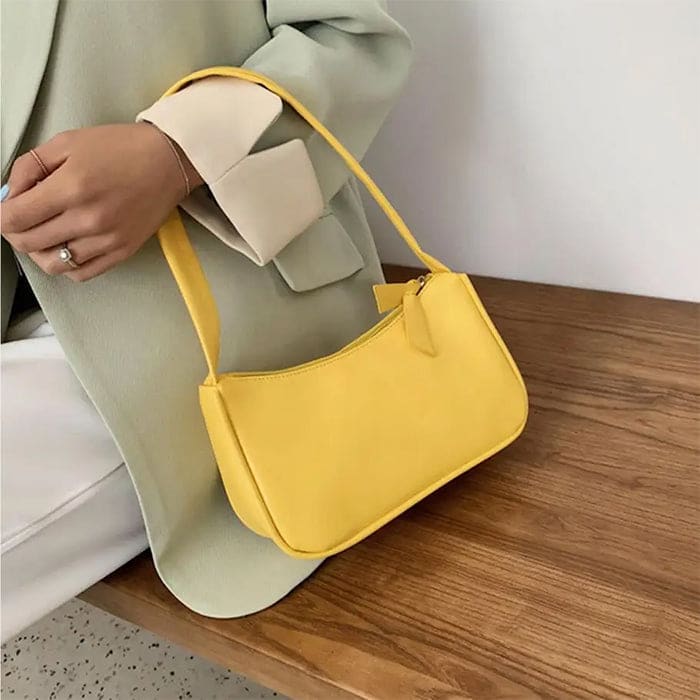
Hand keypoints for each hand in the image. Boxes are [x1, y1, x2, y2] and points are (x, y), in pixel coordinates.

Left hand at [0, 123, 203, 280]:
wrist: (168, 161)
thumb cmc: (122, 148)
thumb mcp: (67, 142)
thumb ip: (30, 167)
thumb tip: (9, 195)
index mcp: (71, 187)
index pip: (14, 218)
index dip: (1, 215)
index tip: (6, 208)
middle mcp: (88, 219)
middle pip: (28, 243)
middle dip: (15, 232)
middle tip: (21, 219)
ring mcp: (107, 239)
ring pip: (52, 264)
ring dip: (39, 251)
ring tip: (45, 234)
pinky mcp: (122, 251)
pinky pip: (81, 273)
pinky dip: (66, 265)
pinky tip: (68, 246)